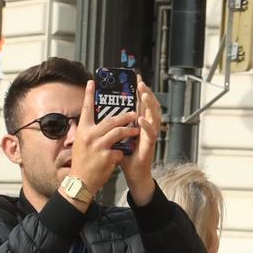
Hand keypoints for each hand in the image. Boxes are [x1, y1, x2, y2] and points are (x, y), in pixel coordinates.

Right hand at [67, 80, 136, 198]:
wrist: (80, 183)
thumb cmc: (82, 164)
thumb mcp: (81, 145)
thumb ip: (90, 133)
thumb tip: (101, 122)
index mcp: (82, 132)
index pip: (85, 110)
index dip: (88, 95)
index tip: (92, 82)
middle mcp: (88, 137)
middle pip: (111, 120)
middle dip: (125, 116)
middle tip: (135, 113)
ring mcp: (97, 146)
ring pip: (118, 132)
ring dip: (129, 131)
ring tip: (136, 131)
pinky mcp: (106, 156)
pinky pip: (120, 150)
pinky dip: (121, 153)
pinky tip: (120, 156)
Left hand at [122, 79, 162, 204]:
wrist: (133, 174)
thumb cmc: (125, 156)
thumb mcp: (117, 137)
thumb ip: (112, 127)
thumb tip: (99, 114)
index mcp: (138, 123)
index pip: (140, 103)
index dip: (139, 91)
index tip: (136, 78)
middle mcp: (146, 126)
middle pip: (149, 106)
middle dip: (145, 93)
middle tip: (140, 82)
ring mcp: (150, 135)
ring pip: (153, 116)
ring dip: (149, 104)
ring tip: (144, 94)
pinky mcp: (150, 145)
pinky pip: (150, 133)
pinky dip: (146, 125)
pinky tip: (141, 119)